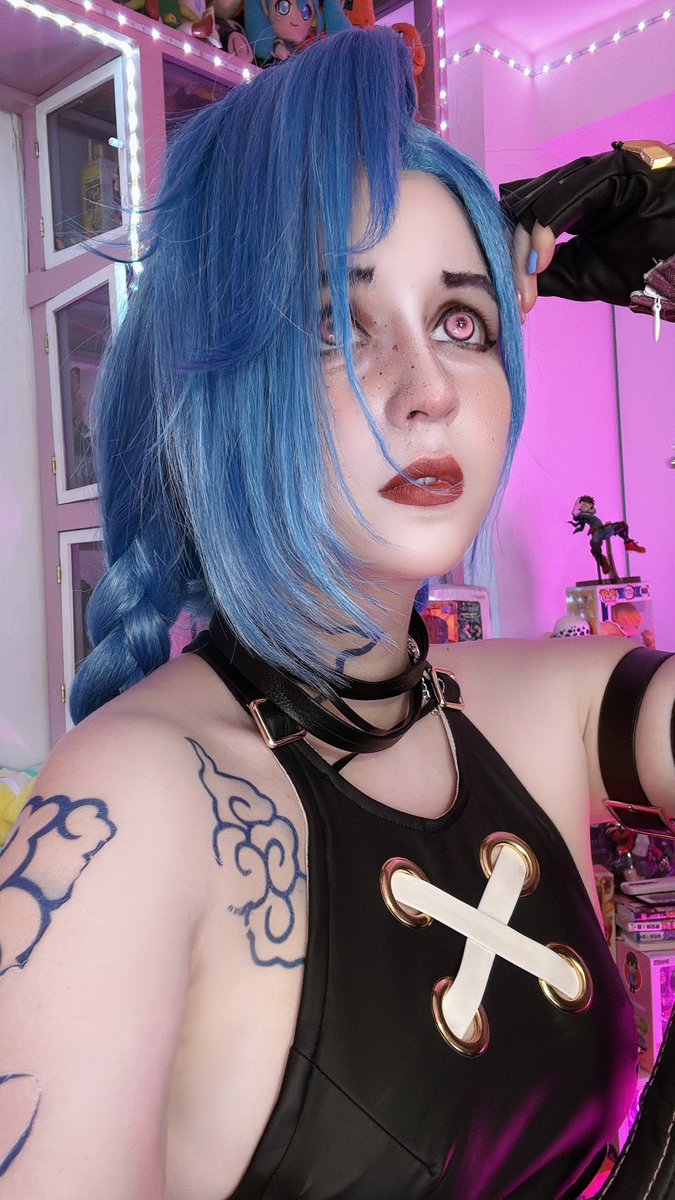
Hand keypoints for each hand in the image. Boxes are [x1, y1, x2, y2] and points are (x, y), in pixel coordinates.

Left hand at [501, 144, 674, 307]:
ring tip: (525, 281)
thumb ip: (551, 271)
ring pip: (544, 200)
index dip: (512, 250)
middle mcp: (585, 182)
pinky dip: (547, 229)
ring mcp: (600, 171)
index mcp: (580, 202)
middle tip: (513, 294)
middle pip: (530, 206)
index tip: (510, 293)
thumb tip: (512, 279)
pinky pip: (569, 196)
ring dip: (527, 246)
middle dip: (514, 253)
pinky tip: (540, 260)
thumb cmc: (650, 266)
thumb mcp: (588, 274)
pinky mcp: (616, 169)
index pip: (530, 215)